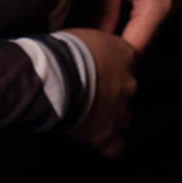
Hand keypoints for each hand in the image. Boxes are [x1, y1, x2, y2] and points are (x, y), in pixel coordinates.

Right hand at [62, 27, 136, 157]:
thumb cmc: (60, 52)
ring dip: (110, 117)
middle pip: (127, 90)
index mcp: (124, 53)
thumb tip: (87, 51)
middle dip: (111, 93)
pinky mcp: (106, 135)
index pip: (130, 58)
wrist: (52, 77)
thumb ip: (93, 47)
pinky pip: (116, 146)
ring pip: (123, 118)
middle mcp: (128, 83)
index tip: (101, 67)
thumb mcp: (80, 36)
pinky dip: (109, 144)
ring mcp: (119, 111)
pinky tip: (97, 139)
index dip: (114, 65)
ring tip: (87, 114)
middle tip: (88, 91)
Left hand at [96, 0, 176, 53]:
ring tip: (95, 46)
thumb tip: (95, 42)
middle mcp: (170, 7)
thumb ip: (104, 12)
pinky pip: (146, 16)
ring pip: (144, 29)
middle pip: (142, 40)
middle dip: (117, 49)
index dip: (115, 58)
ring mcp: (170, 0)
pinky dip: (129, 22)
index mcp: (158, 5)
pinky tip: (108, 26)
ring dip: (122, 36)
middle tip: (88, 57)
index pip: (136, 46)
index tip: (92, 66)